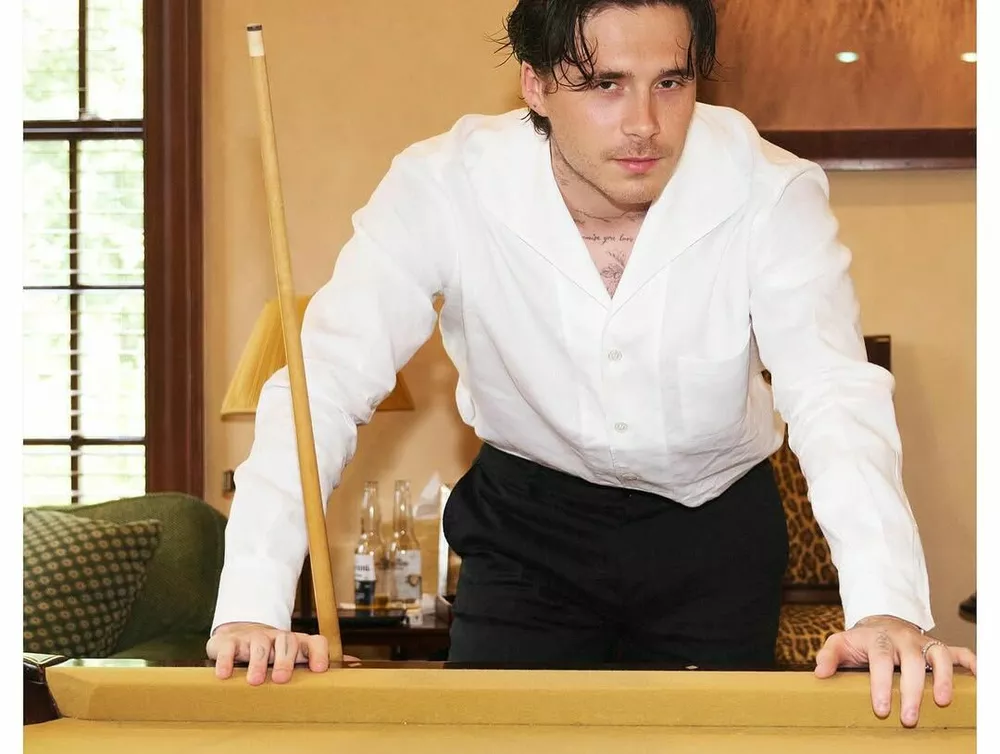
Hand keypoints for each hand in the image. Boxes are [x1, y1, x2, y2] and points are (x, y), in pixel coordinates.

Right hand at [206, 622, 358, 684]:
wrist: (240, 634)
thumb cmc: (274, 651)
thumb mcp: (298, 655)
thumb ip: (321, 659)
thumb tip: (355, 664)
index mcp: (297, 643)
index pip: (315, 641)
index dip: (320, 653)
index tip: (320, 669)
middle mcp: (277, 637)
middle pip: (287, 642)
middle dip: (285, 659)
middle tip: (282, 678)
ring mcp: (254, 638)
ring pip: (259, 645)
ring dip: (258, 662)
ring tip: (256, 681)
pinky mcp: (230, 641)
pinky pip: (228, 648)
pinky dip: (225, 660)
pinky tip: (223, 675)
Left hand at [814, 614, 976, 726]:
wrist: (882, 623)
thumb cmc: (861, 640)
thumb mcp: (840, 643)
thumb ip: (829, 655)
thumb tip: (820, 673)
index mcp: (879, 640)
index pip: (880, 661)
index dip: (880, 685)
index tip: (880, 709)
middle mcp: (904, 640)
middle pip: (912, 663)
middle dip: (912, 691)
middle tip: (909, 718)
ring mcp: (924, 642)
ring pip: (939, 656)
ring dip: (944, 678)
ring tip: (943, 702)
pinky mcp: (939, 646)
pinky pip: (960, 651)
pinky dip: (972, 662)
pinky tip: (980, 677)